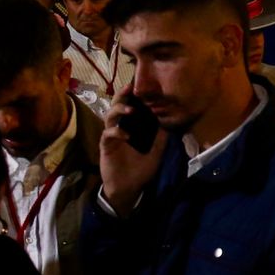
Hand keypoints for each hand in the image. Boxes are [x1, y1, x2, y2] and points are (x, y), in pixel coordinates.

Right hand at [98, 92, 166, 216]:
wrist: (129, 188)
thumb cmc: (141, 168)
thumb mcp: (157, 151)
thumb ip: (161, 136)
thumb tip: (169, 119)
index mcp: (130, 126)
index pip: (130, 106)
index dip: (133, 96)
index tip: (140, 85)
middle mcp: (119, 127)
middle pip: (116, 106)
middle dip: (121, 96)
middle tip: (129, 88)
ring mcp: (111, 136)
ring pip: (109, 116)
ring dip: (119, 111)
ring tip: (130, 110)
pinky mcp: (105, 146)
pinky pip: (108, 135)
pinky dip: (116, 132)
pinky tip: (126, 134)